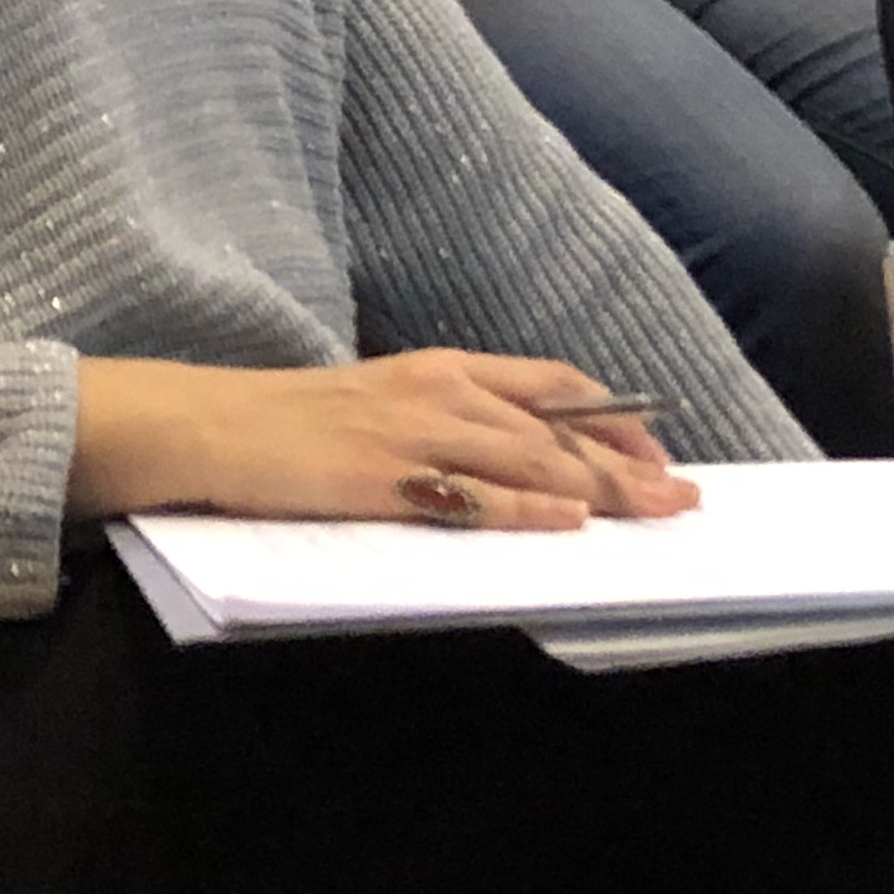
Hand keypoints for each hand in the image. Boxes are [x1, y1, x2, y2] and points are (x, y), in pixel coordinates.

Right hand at [66, 350, 699, 530]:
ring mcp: (413, 432)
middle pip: (557, 425)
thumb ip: (446, 422)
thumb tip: (511, 458)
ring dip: (600, 489)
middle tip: (684, 496)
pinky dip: (526, 510)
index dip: (614, 417)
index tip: (657, 450)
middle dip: (629, 461)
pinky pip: (472, 496)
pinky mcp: (385, 476)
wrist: (209, 423)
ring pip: (530, 459)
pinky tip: (567, 525)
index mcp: (440, 368)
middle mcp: (439, 389)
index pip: (551, 385)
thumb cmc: (288, 422)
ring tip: (653, 514)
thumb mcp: (380, 404)